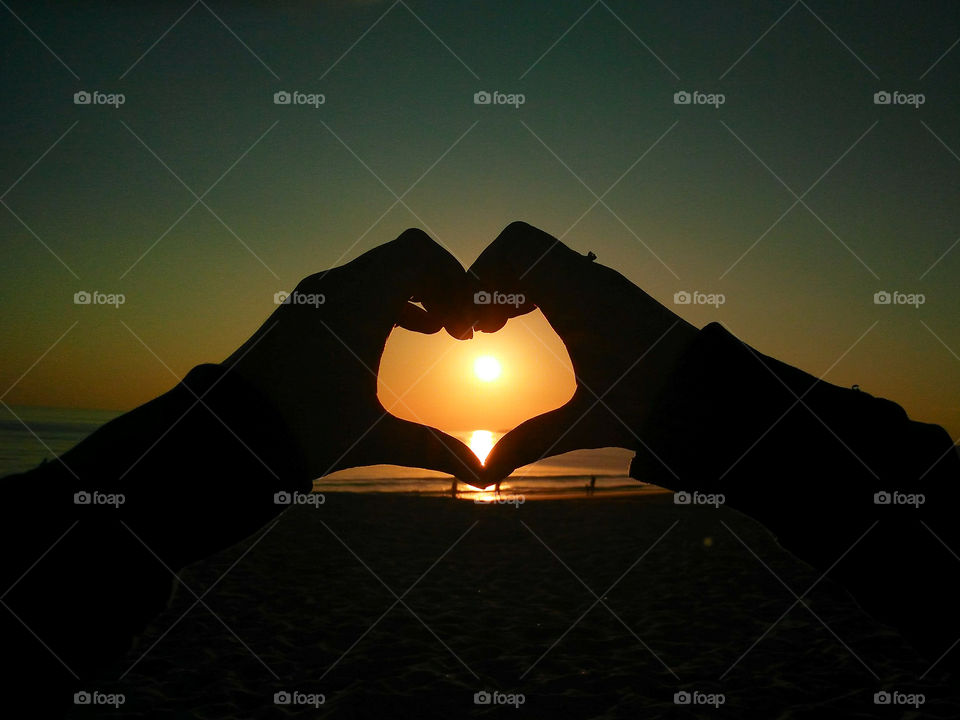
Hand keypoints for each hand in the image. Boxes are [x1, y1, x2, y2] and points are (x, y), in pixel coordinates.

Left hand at [224, 229, 483, 485]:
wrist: (228, 433)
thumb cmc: (300, 433)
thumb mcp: (372, 438)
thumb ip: (434, 449)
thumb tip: (486, 477)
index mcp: (356, 306)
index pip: (418, 254)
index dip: (456, 280)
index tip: (470, 328)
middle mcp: (334, 288)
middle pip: (404, 255)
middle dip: (444, 284)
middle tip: (466, 328)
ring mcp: (314, 295)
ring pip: (381, 267)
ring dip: (418, 289)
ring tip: (444, 329)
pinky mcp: (303, 307)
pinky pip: (359, 282)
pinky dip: (392, 296)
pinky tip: (413, 328)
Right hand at [460, 222, 698, 483]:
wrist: (714, 394)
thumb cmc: (655, 404)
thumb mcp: (588, 422)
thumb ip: (531, 443)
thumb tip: (484, 476)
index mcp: (580, 296)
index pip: (514, 249)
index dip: (479, 281)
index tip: (473, 330)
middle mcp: (591, 278)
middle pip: (520, 244)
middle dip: (488, 279)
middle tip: (480, 328)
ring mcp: (601, 281)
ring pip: (539, 254)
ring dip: (509, 283)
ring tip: (497, 328)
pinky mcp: (608, 291)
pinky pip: (557, 268)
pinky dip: (531, 287)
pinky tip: (525, 324)